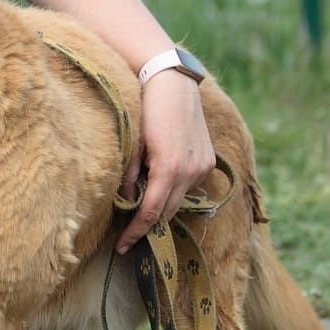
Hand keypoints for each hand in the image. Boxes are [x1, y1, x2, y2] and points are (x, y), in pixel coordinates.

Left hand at [115, 71, 214, 253]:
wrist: (172, 82)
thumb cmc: (146, 110)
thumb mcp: (132, 145)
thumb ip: (128, 176)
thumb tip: (124, 200)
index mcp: (168, 170)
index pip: (151, 214)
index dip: (135, 233)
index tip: (122, 247)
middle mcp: (189, 172)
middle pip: (167, 213)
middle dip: (148, 225)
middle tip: (127, 235)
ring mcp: (201, 167)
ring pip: (179, 200)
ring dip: (162, 207)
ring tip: (141, 211)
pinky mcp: (207, 161)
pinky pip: (189, 186)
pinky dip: (174, 191)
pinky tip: (160, 187)